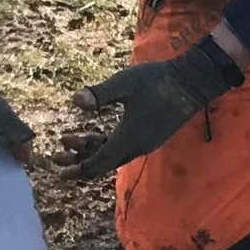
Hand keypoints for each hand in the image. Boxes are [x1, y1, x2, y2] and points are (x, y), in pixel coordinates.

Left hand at [68, 35, 242, 174]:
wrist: (191, 82)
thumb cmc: (157, 80)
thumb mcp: (125, 83)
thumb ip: (99, 94)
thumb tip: (74, 101)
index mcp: (128, 138)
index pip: (98, 163)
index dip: (78, 168)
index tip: (59, 169)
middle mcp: (136, 147)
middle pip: (103, 163)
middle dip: (79, 161)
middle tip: (58, 156)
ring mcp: (145, 143)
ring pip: (113, 156)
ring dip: (92, 151)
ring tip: (73, 140)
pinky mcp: (150, 137)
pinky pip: (123, 149)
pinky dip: (106, 146)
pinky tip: (96, 135)